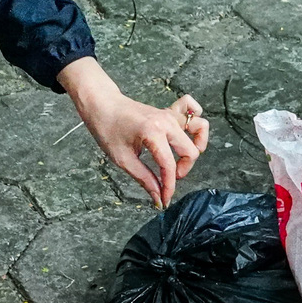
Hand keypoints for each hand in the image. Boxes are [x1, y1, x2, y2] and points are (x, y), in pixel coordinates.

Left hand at [60, 59, 209, 206]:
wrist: (102, 104)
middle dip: (182, 170)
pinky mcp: (169, 112)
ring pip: (199, 129)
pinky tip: (188, 134)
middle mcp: (166, 122)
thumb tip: (157, 196)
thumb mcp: (123, 159)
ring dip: (194, 147)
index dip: (169, 186)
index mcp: (152, 133)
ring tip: (182, 158)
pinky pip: (193, 110)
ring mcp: (170, 115)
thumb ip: (144, 178)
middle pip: (190, 151)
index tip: (164, 198)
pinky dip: (195, 122)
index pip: (169, 166)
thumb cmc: (107, 128)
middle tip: (167, 178)